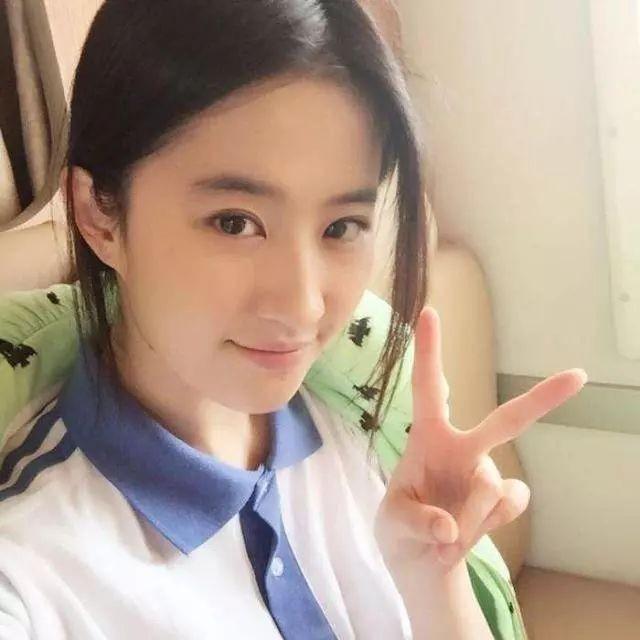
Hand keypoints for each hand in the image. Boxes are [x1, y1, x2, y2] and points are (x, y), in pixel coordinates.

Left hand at [373, 305, 587, 574]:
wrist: (419, 563)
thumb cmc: (399, 528)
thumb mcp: (392, 524)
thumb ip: (416, 522)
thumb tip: (450, 527)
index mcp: (427, 437)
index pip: (428, 387)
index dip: (430, 350)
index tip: (429, 311)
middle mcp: (463, 448)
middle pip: (508, 420)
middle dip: (542, 398)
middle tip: (578, 376)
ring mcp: (486, 473)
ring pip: (489, 488)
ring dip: (465, 518)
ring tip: (441, 535)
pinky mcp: (502, 500)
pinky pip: (508, 506)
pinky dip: (482, 527)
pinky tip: (462, 537)